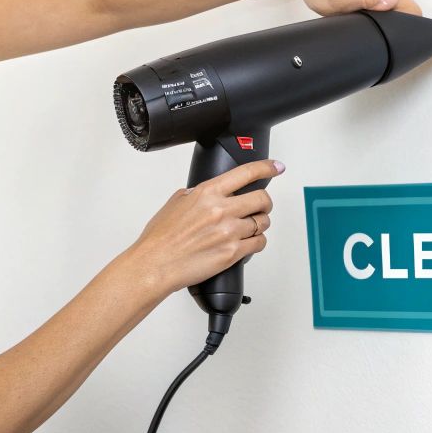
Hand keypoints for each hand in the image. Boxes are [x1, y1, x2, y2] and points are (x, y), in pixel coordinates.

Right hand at [123, 158, 282, 295]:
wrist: (155, 265)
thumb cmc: (161, 238)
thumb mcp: (176, 202)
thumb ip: (198, 194)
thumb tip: (210, 192)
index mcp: (208, 193)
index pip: (246, 173)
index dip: (266, 168)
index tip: (276, 167)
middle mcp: (221, 210)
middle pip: (263, 199)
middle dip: (264, 203)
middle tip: (260, 206)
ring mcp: (229, 232)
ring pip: (263, 222)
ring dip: (259, 224)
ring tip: (247, 228)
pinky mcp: (233, 252)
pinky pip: (259, 243)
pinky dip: (256, 242)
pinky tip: (246, 242)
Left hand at [278, 0, 421, 15]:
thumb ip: (371, 0)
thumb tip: (394, 0)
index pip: (409, 5)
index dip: (407, 23)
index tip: (397, 35)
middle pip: (399, 2)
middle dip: (392, 18)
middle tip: (372, 27)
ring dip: (378, 10)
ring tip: (362, 17)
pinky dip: (369, 2)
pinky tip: (355, 7)